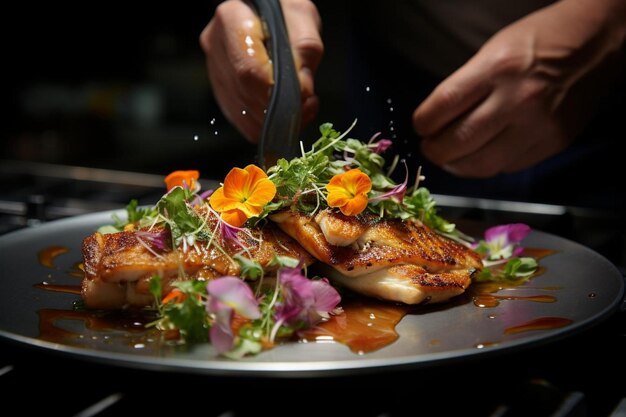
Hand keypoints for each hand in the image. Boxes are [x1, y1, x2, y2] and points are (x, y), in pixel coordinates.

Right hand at [199, 0, 322, 142]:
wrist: (266, 12)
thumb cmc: (284, 8)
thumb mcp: (302, 17)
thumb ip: (305, 49)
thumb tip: (302, 91)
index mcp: (232, 20)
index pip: (249, 70)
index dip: (276, 93)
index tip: (303, 97)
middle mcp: (216, 45)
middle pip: (244, 93)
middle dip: (279, 109)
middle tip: (307, 106)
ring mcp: (215, 69)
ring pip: (242, 111)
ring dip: (274, 121)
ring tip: (300, 108)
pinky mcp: (221, 88)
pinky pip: (240, 119)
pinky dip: (265, 125)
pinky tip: (283, 115)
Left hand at [413, 0, 625, 176]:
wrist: (597, 44)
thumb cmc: (538, 41)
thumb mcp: (493, 50)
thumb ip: (465, 86)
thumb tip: (437, 122)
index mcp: (496, 69)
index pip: (442, 107)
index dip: (423, 124)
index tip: (421, 127)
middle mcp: (516, 100)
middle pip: (457, 143)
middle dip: (435, 151)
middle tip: (431, 148)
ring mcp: (536, 126)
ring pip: (481, 165)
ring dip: (458, 166)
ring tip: (452, 157)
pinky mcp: (552, 144)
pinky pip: (507, 167)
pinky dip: (489, 165)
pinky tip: (484, 153)